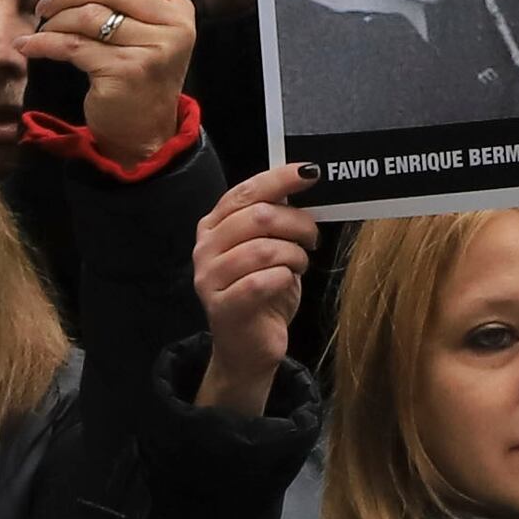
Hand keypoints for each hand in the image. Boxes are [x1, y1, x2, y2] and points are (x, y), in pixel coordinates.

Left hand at [31, 0, 198, 167]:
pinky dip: (44, 43)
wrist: (144, 129)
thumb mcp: (143, 31)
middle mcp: (174, 25)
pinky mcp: (127, 71)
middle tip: (45, 4)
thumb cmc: (136, 73)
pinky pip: (73, 45)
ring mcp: (154, 49)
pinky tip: (30, 45)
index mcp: (179, 7)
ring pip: (90, 15)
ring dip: (55, 18)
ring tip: (42, 26)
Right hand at [192, 164, 321, 414]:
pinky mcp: (223, 306)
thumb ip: (276, 216)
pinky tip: (287, 281)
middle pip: (259, 217)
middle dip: (298, 223)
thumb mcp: (269, 244)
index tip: (311, 173)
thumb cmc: (264, 289)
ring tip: (299, 264)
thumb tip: (305, 178)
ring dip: (295, 254)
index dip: (280, 179)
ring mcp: (210, 278)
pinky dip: (286, 278)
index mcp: (214, 225)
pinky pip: (263, 281)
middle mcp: (205, 248)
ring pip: (264, 249)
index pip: (246, 191)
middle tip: (313, 237)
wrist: (249, 344)